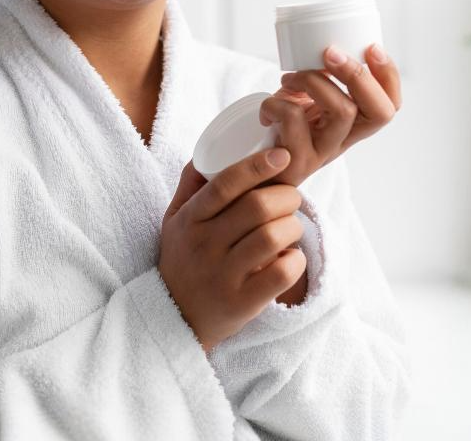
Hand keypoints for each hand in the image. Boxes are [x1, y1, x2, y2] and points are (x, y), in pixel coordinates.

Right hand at [158, 148, 305, 352]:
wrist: (174, 318)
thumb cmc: (183, 258)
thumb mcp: (175, 219)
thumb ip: (190, 185)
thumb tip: (208, 151)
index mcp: (191, 219)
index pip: (225, 185)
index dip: (256, 166)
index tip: (282, 156)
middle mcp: (204, 245)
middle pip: (257, 208)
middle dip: (287, 196)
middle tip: (291, 198)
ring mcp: (223, 275)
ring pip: (272, 237)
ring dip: (293, 226)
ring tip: (292, 226)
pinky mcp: (242, 302)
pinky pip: (281, 273)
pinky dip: (296, 260)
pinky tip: (291, 256)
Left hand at [260, 43, 402, 187]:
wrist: (256, 172)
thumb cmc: (282, 129)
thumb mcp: (309, 105)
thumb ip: (322, 83)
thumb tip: (325, 46)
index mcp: (352, 125)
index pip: (389, 107)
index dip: (389, 77)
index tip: (372, 48)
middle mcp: (344, 141)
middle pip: (378, 112)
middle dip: (359, 75)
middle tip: (330, 53)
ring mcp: (324, 153)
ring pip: (343, 111)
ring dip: (313, 80)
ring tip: (289, 79)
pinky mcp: (298, 161)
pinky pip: (295, 120)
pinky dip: (276, 103)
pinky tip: (268, 107)